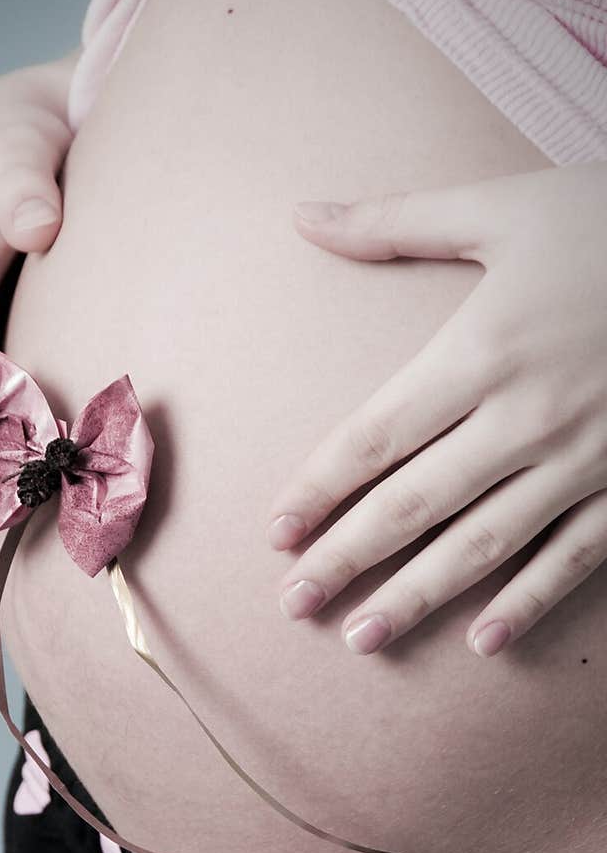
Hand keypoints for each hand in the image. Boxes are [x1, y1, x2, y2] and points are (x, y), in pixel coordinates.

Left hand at [266, 161, 606, 655]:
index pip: (376, 437)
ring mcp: (584, 458)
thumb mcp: (505, 208)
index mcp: (484, 350)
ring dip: (418, 597)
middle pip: (414, 503)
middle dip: (347, 559)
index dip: (319, 489)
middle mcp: (526, 415)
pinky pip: (575, 556)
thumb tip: (302, 215)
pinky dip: (530, 601)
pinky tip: (483, 643)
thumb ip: (397, 222)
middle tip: (294, 604)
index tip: (276, 533)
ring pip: (483, 544)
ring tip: (362, 640)